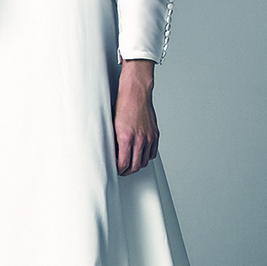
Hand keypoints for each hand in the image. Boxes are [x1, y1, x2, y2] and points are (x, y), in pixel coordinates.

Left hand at [114, 59, 158, 174]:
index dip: (118, 170)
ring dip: (136, 165)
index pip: (123, 164)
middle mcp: (139, 140)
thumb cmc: (122, 106)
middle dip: (127, 171)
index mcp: (126, 138)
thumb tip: (111, 154)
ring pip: (144, 162)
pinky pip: (152, 153)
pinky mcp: (155, 134)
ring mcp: (149, 137)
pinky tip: (139, 155)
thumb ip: (113, 142)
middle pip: (135, 166)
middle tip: (121, 171)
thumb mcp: (112, 125)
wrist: (136, 93)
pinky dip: (146, 157)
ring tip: (130, 164)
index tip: (115, 170)